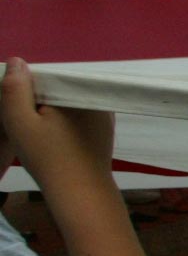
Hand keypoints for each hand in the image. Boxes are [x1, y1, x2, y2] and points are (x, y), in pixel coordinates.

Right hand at [1, 57, 114, 183]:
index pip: (46, 76)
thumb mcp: (20, 123)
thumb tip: (18, 61)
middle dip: (39, 100)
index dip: (27, 88)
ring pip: (68, 102)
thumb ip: (14, 90)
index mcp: (77, 91)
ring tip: (40, 131)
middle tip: (28, 123)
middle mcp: (96, 97)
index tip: (19, 108)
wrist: (81, 194)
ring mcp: (104, 113)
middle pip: (58, 88)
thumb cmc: (49, 159)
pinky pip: (79, 115)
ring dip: (51, 111)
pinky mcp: (104, 129)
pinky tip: (54, 137)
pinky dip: (64, 122)